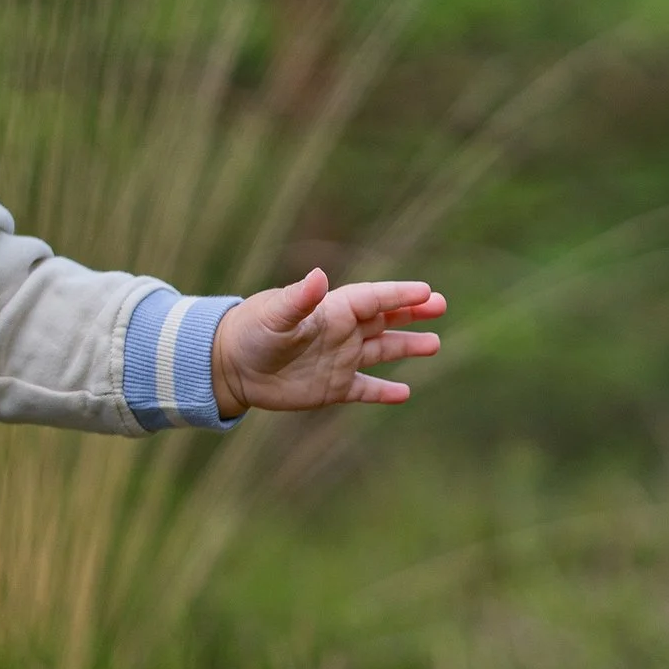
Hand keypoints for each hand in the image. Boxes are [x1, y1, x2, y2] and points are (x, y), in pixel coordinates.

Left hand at [211, 270, 445, 415]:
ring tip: (434, 344)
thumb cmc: (249, 333)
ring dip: (407, 347)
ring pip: (381, 350)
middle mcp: (341, 332)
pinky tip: (405, 392)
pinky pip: (365, 389)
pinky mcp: (332, 387)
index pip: (373, 299)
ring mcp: (339, 359)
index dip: (398, 294)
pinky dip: (384, 391)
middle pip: (384, 319)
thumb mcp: (274, 315)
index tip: (426, 291)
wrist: (229, 366)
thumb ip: (299, 298)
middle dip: (411, 312)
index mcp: (331, 310)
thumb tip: (320, 276)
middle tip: (440, 305)